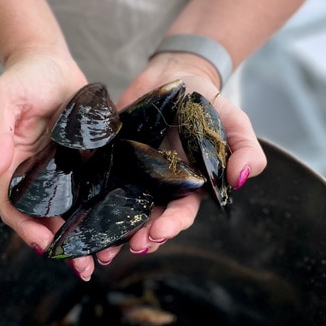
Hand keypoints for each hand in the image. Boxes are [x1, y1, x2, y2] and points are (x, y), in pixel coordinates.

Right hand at [0, 48, 93, 270]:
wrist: (51, 62)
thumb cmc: (23, 78)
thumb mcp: (2, 99)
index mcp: (13, 167)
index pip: (14, 208)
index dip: (27, 229)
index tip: (45, 244)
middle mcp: (38, 177)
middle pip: (45, 219)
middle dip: (62, 246)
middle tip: (83, 267)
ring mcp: (64, 172)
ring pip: (73, 212)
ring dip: (86, 236)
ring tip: (106, 256)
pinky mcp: (88, 163)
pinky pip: (96, 191)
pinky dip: (105, 210)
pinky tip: (124, 225)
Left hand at [94, 51, 266, 265]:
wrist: (174, 76)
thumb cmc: (208, 102)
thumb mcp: (233, 121)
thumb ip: (245, 147)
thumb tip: (242, 178)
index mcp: (189, 186)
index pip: (181, 213)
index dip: (171, 225)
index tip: (159, 233)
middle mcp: (159, 188)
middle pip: (149, 220)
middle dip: (141, 236)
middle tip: (131, 245)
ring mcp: (133, 176)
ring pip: (122, 212)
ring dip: (113, 234)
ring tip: (102, 250)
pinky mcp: (110, 162)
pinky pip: (98, 186)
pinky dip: (90, 204)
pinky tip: (80, 217)